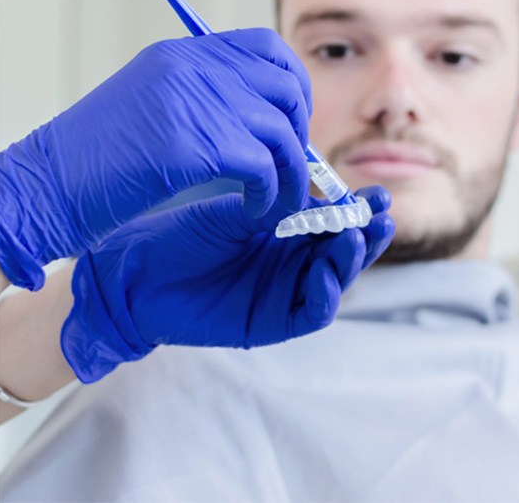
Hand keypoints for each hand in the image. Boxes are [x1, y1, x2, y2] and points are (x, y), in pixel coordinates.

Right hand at [0, 29, 311, 289]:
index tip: (295, 120)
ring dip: (291, 174)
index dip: (294, 82)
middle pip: (284, 86)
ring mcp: (192, 100)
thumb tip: (262, 118)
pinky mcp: (192, 143)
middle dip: (300, 131)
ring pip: (280, 131)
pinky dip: (269, 194)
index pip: (265, 47)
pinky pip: (262, 166)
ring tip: (279, 202)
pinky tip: (256, 210)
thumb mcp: (152, 107)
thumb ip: (202, 98)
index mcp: (182, 54)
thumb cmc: (97, 157)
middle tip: (293, 166)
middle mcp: (192, 68)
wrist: (48, 184)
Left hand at [61, 187, 393, 382]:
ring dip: (350, 262)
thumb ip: (278, 207)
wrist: (139, 273)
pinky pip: (309, 312)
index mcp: (283, 231)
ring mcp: (283, 292)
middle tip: (379, 218)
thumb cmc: (183, 236)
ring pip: (333, 281)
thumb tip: (326, 197)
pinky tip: (326, 278)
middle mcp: (290, 261)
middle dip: (363, 234)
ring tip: (357, 238)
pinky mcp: (271, 322)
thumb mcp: (235, 213)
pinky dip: (324, 297)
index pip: (331, 221)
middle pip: (340, 252)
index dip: (355, 210)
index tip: (375, 196)